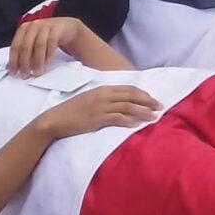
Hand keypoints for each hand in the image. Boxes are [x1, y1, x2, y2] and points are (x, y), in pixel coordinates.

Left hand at [9, 16, 90, 76]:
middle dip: (25, 63)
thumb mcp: (33, 42)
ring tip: (37, 72)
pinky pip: (52, 42)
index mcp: (24, 29)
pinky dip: (48, 53)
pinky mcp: (57, 28)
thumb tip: (12, 67)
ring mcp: (46, 25)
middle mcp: (33, 25)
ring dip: (37, 61)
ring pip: (39, 45)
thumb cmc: (46, 37)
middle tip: (26, 75)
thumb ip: (23, 52)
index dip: (13, 61)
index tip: (13, 72)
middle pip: (26, 46)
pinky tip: (47, 62)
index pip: (15, 46)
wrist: (65, 28)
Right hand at [37, 84, 160, 138]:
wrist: (54, 120)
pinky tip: (136, 125)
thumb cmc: (72, 111)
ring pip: (128, 107)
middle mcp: (104, 95)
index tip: (153, 99)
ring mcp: (100, 107)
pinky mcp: (96, 118)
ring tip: (154, 116)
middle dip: (148, 101)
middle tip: (160, 107)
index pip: (129, 89)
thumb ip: (104, 99)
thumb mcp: (90, 99)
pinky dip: (128, 121)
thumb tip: (120, 103)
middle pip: (132, 96)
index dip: (143, 94)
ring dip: (143, 112)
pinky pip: (116, 118)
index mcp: (103, 89)